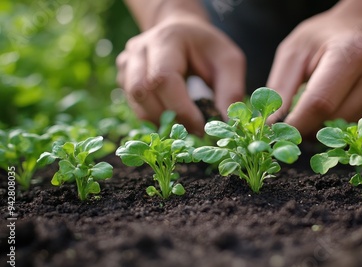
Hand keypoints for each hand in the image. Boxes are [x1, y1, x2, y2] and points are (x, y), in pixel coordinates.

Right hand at [116, 14, 245, 134]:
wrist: (183, 32)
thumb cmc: (208, 48)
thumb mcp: (230, 61)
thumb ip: (230, 90)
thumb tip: (225, 124)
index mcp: (167, 40)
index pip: (163, 79)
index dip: (181, 109)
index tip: (201, 127)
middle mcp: (139, 49)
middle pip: (142, 92)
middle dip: (169, 118)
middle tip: (193, 132)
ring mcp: (127, 63)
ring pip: (135, 103)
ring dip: (160, 122)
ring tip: (185, 128)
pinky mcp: (123, 78)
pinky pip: (134, 106)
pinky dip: (154, 119)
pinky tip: (172, 119)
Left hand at [267, 6, 361, 137]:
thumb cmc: (324, 38)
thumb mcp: (294, 52)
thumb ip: (280, 88)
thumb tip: (270, 126)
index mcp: (350, 53)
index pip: (320, 103)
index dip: (297, 124)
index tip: (279, 132)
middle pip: (334, 118)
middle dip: (309, 127)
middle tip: (294, 120)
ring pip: (346, 126)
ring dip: (324, 127)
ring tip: (314, 109)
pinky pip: (359, 125)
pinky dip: (341, 122)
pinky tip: (336, 104)